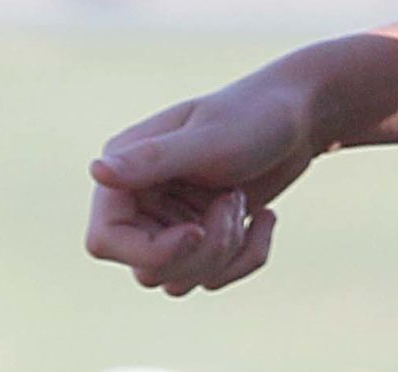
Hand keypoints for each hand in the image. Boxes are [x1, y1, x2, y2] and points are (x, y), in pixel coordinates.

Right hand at [86, 80, 320, 296]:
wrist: (301, 119)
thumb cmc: (255, 116)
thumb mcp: (208, 140)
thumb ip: (151, 160)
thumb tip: (95, 171)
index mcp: (127, 169)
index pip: (104, 240)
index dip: (150, 251)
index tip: (196, 232)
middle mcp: (141, 199)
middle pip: (148, 270)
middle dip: (204, 248)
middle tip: (232, 201)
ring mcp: (171, 222)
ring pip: (179, 280)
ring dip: (225, 251)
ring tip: (242, 201)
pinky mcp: (202, 237)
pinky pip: (213, 279)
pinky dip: (247, 256)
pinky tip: (265, 218)